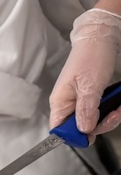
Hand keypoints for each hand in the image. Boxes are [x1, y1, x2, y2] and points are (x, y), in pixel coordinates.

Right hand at [49, 8, 120, 134]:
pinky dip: (110, 111)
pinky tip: (117, 105)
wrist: (101, 38)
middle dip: (98, 125)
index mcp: (60, 102)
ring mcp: (79, 101)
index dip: (74, 136)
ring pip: (91, 122)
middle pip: (78, 128)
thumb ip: (85, 110)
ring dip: (108, 118)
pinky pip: (98, 112)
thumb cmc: (91, 57)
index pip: (59, 129)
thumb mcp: (90, 86)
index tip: (91, 134)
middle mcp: (67, 104)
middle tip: (112, 116)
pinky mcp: (90, 97)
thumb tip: (83, 130)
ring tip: (118, 109)